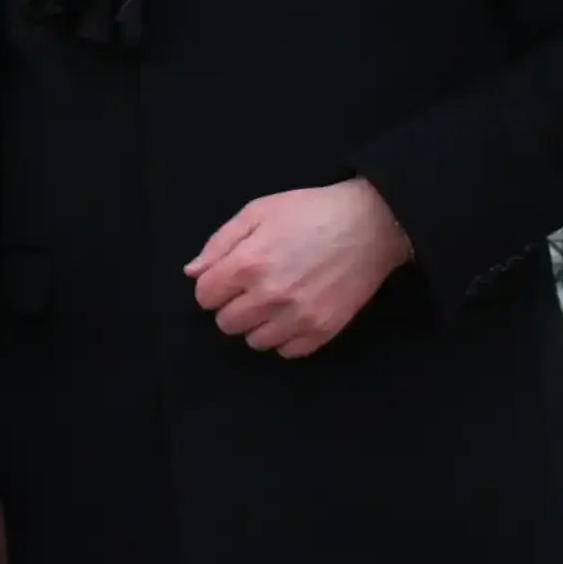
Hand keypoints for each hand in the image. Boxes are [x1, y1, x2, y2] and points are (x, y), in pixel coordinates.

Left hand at [185, 179, 413, 358]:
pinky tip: (292, 315)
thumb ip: (219, 243)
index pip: (205, 296)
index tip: (226, 278)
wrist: (369, 224)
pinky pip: (288, 352)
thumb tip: (193, 272)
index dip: (212, 286)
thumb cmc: (309, 212)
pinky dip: (285, 338)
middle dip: (231, 306)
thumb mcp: (258, 211)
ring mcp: (298, 317)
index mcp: (248, 264)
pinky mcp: (323, 330)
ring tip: (273, 302)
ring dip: (257, 324)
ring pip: (255, 342)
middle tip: (250, 289)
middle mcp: (270, 296)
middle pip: (226, 323)